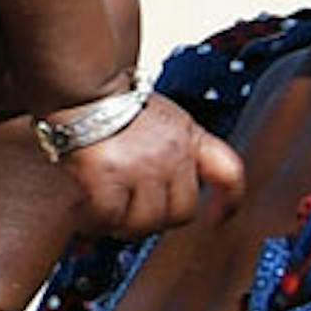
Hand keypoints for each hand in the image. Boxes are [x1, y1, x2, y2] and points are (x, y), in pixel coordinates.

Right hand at [52, 97, 245, 237]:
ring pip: (143, 223)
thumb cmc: (115, 104)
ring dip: (121, 224)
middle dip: (155, 218)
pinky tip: (85, 211)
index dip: (228, 202)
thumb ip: (174, 151)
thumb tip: (165, 195)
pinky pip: (107, 218)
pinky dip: (94, 221)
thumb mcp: (163, 118)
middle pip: (181, 213)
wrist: (83, 86)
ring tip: (103, 211)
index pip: (228, 174)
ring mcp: (142, 166)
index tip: (218, 218)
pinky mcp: (108, 175)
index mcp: (189, 136)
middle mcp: (172, 152)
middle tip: (128, 211)